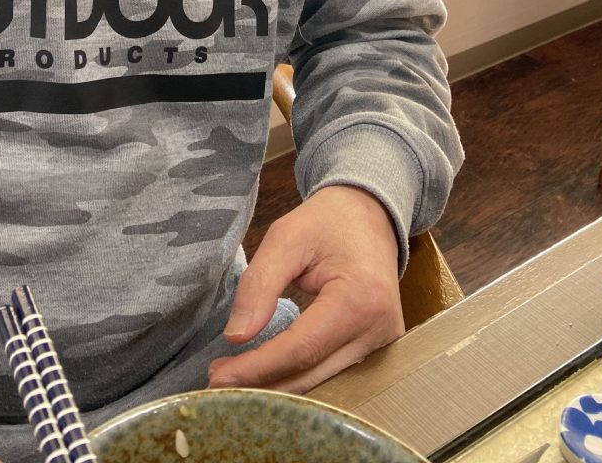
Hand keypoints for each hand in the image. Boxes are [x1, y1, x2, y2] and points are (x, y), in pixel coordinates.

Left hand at [207, 185, 404, 393]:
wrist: (369, 214)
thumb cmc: (327, 221)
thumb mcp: (286, 237)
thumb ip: (260, 284)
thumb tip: (236, 336)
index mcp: (359, 299)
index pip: (300, 349)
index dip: (257, 367)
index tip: (218, 376)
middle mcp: (379, 331)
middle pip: (312, 375)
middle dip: (262, 384)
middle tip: (218, 381)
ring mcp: (384, 345)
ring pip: (322, 382)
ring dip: (278, 386)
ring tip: (235, 376)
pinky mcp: (379, 349)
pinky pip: (333, 372)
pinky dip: (299, 376)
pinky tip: (268, 373)